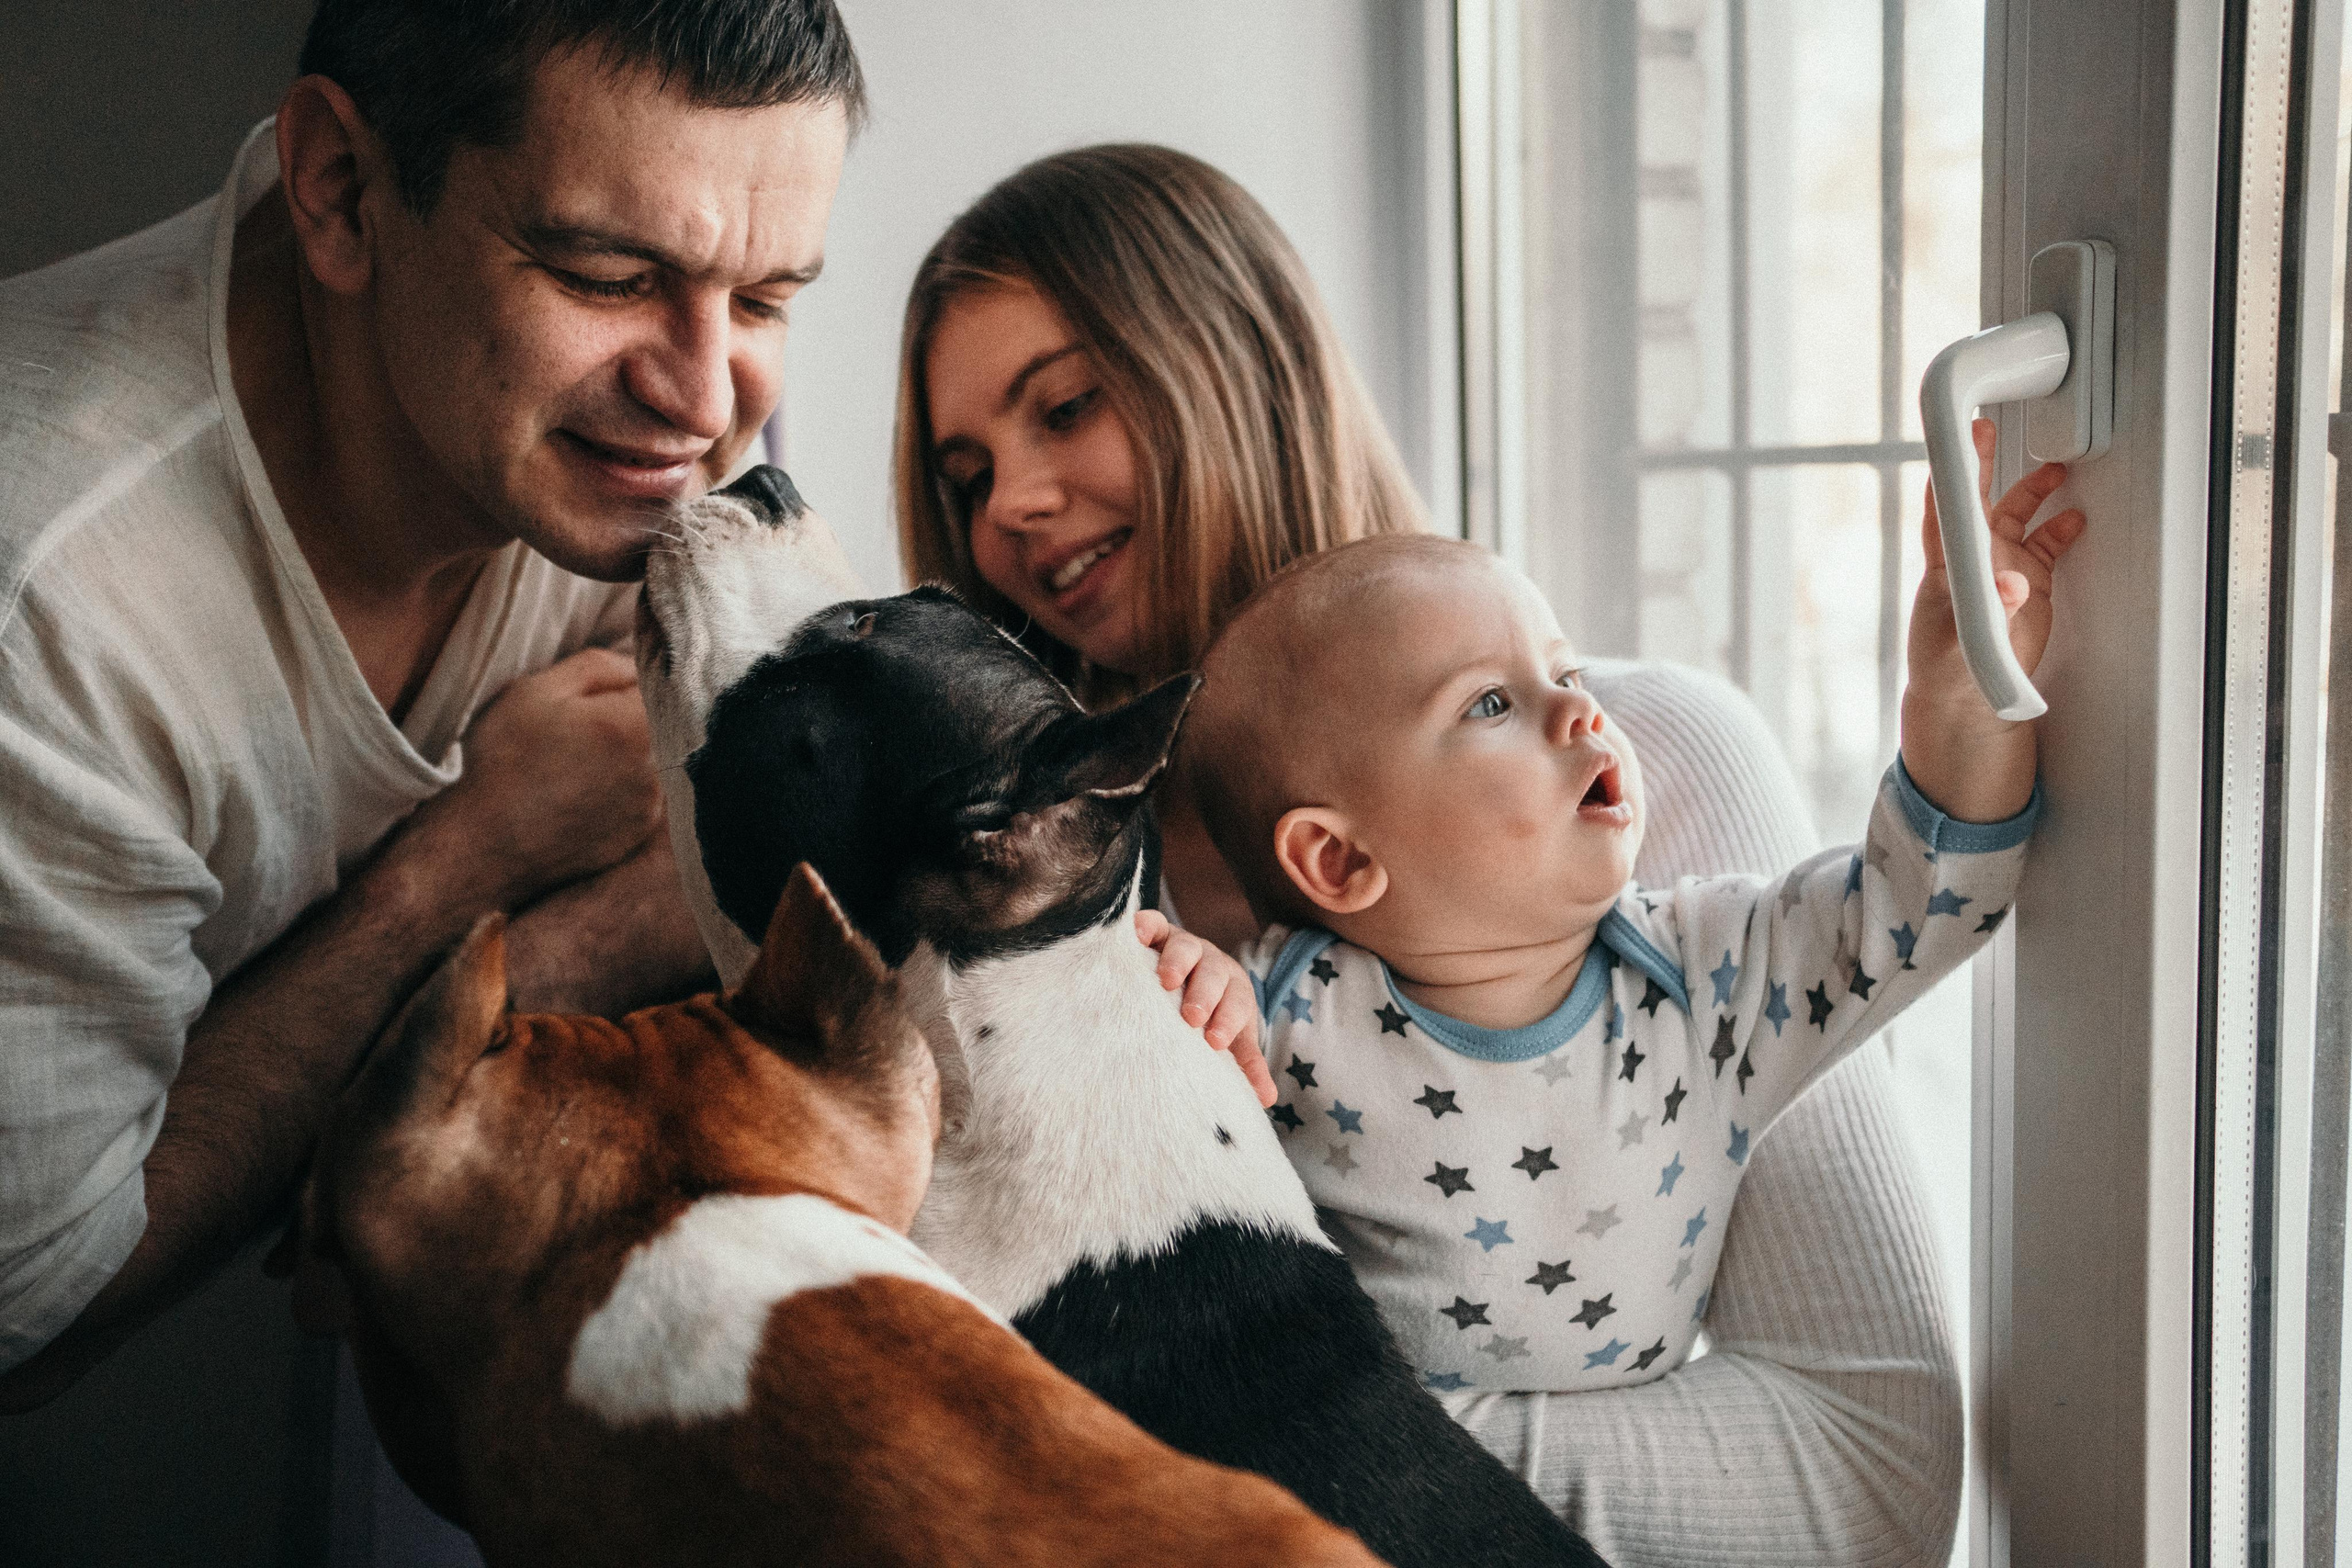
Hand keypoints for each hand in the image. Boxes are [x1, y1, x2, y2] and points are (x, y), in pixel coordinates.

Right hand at [418, 648, 663, 907]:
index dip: (630, 680)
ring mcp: (653, 805)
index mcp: (634, 725)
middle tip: (582, 728)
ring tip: (576, 761)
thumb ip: (601, 666)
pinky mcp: (641, 833)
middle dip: (631, 714)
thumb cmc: (502, 760)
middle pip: (664, 720)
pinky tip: (579, 790)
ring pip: (657, 757)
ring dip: (629, 751)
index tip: (603, 690)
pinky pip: (644, 792)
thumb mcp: (539, 691)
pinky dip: (621, 785)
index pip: (662, 682)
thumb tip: (640, 665)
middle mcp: (657, 768)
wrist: (482, 845)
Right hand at [1134, 909, 1276, 1106]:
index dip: (1228, 1019)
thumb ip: (1245, 1064)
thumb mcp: (1231, 1036)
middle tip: (1193, 1017)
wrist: (1192, 973)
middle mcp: (1212, 965)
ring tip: (1166, 982)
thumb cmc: (1212, 1015)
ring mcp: (1186, 946)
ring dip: (1179, 962)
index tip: (1215, 1041)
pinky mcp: (1159, 933)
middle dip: (1206, 994)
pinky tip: (1136, 937)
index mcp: (1234, 990)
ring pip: (1187, 947)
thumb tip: (1267, 1099)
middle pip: (1214, 974)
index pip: (1238, 1003)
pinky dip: (1145, 926)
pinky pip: (1154, 923)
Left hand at [1911, 416, 2086, 705]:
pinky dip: (2062, 528)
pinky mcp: (2029, 582)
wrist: (1967, 697)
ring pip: (2018, 515)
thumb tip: (2013, 583)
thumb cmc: (1946, 668)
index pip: (1944, 512)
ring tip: (2056, 471)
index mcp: (1948, 567)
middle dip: (1985, 464)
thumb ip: (1990, 612)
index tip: (1955, 445)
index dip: (1949, 477)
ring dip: (2035, 491)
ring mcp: (2002, 567)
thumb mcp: (1965, 644)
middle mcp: (1974, 559)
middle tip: (1988, 429)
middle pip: (1979, 500)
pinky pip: (2047, 544)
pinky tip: (2075, 517)